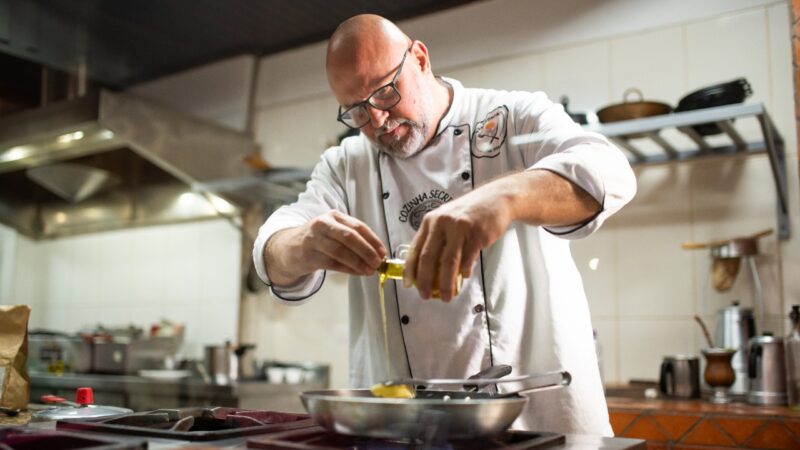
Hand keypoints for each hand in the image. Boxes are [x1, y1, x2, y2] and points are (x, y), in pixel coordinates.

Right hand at [266, 211, 386, 284]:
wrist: (290, 247)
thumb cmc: (320, 240)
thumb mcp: (335, 232)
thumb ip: (354, 239)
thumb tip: (378, 254)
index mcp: (334, 216)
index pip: (358, 226)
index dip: (373, 240)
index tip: (383, 252)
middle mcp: (323, 224)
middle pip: (349, 237)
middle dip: (366, 251)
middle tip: (377, 263)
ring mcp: (314, 239)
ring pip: (340, 251)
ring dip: (358, 263)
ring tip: (369, 271)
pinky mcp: (309, 255)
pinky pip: (332, 263)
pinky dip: (347, 269)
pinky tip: (357, 273)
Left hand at [403, 188, 512, 301]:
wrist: (495, 199)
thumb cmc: (468, 213)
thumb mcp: (446, 220)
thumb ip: (436, 240)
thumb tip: (427, 269)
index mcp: (430, 221)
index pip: (414, 248)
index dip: (409, 269)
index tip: (408, 284)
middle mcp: (442, 223)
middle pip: (428, 257)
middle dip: (424, 280)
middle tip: (425, 295)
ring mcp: (459, 228)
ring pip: (448, 262)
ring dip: (446, 283)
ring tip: (446, 296)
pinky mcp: (476, 234)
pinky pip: (468, 258)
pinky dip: (465, 271)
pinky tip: (464, 276)